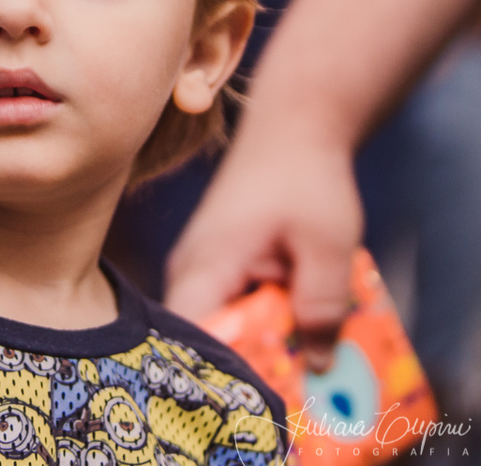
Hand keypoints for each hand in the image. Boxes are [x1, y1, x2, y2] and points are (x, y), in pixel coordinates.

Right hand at [164, 124, 362, 371]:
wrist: (291, 128)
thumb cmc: (303, 178)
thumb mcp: (329, 246)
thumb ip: (322, 307)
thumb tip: (318, 363)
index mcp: (206, 266)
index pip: (189, 336)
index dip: (214, 372)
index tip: (253, 390)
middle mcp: (190, 269)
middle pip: (204, 337)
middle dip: (246, 360)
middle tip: (291, 372)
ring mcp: (199, 265)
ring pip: (218, 322)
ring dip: (257, 337)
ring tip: (298, 341)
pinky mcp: (214, 262)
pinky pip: (229, 305)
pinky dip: (259, 316)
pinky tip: (292, 311)